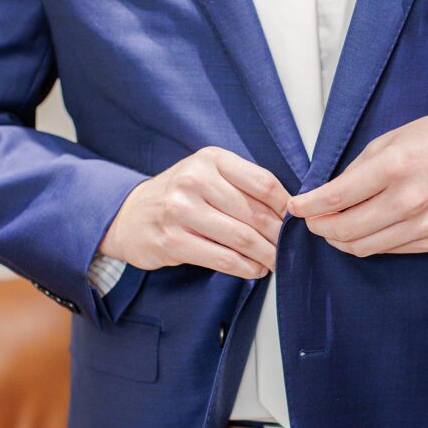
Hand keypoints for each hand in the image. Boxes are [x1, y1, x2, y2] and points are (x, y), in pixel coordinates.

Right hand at [99, 147, 288, 278]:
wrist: (130, 215)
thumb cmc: (180, 195)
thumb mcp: (208, 174)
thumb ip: (243, 184)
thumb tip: (290, 209)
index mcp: (211, 159)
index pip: (262, 183)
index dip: (286, 205)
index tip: (296, 220)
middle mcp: (194, 180)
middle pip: (255, 213)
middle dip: (279, 236)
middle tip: (292, 248)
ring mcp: (181, 211)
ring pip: (242, 238)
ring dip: (267, 255)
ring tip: (277, 262)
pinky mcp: (172, 241)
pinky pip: (223, 259)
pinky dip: (246, 267)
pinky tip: (255, 269)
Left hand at [287, 110, 427, 256]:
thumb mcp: (391, 139)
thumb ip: (357, 169)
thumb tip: (326, 194)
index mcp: (393, 167)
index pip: (335, 197)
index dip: (307, 206)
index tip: (295, 207)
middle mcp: (407, 200)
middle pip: (345, 230)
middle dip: (319, 227)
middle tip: (311, 220)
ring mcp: (422, 224)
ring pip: (363, 247)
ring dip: (339, 240)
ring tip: (332, 227)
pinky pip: (388, 250)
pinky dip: (368, 243)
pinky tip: (363, 230)